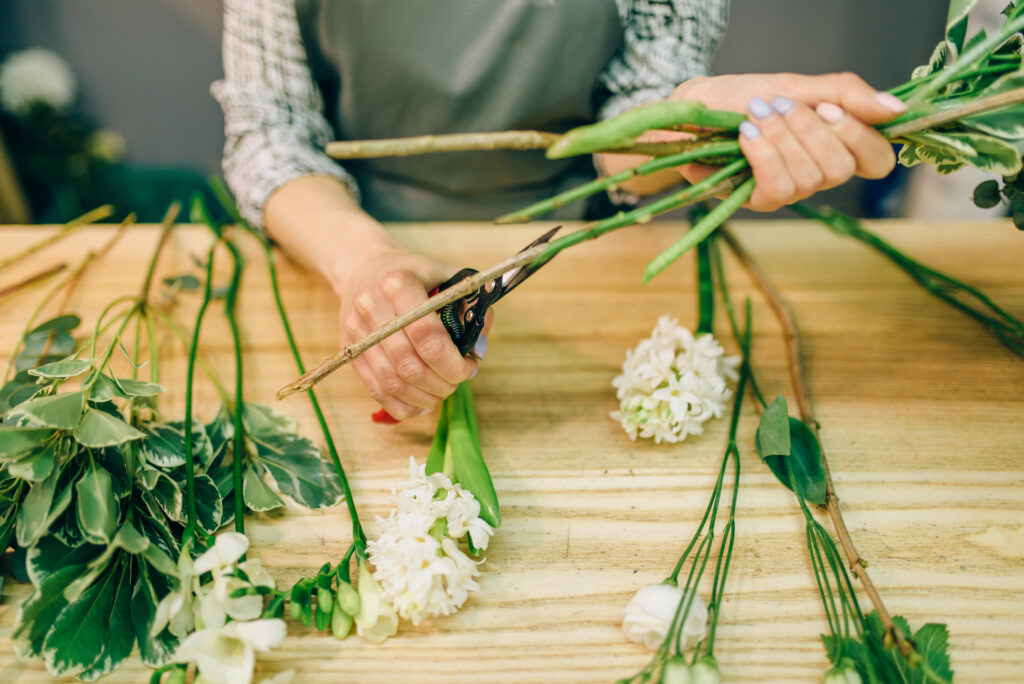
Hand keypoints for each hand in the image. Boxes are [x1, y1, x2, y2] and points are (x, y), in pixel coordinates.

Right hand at [331, 247, 487, 420]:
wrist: (366, 268)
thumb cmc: (416, 275)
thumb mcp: (449, 277)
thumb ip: (472, 308)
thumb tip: (478, 350)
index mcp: (399, 283)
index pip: (427, 335)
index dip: (453, 362)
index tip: (469, 366)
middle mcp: (372, 306)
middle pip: (409, 364)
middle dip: (441, 383)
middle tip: (456, 381)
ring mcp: (356, 331)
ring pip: (392, 382)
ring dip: (424, 397)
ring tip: (441, 391)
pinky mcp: (349, 350)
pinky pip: (375, 390)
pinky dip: (402, 404)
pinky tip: (421, 401)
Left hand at [669, 72, 905, 210]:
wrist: (696, 109)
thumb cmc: (746, 98)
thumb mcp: (801, 86)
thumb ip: (848, 94)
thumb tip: (896, 110)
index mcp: (837, 145)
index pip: (879, 161)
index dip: (861, 138)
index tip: (829, 109)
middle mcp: (819, 173)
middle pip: (843, 168)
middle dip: (810, 130)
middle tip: (781, 105)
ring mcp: (791, 190)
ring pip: (811, 177)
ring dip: (782, 137)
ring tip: (757, 114)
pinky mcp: (760, 200)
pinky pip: (780, 187)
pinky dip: (764, 154)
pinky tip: (746, 136)